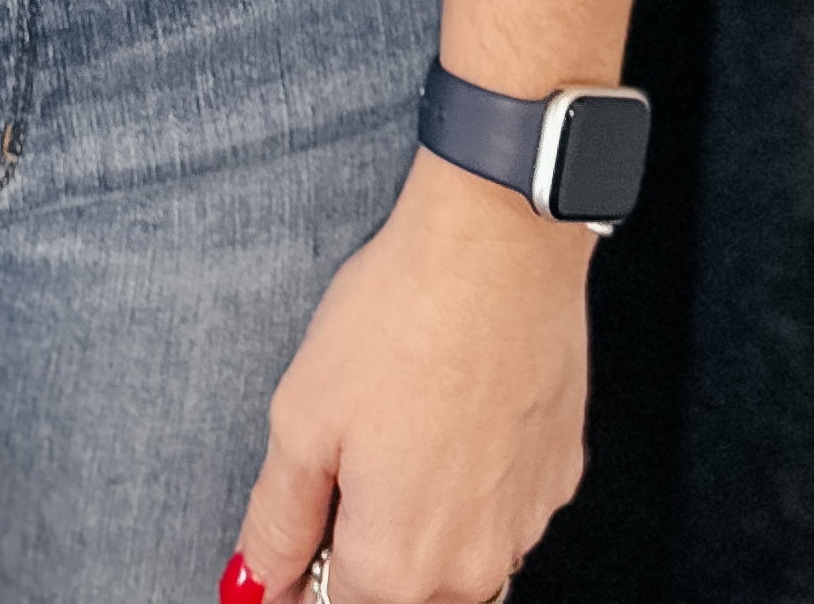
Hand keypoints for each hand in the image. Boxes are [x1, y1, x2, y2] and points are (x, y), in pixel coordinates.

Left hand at [226, 155, 588, 603]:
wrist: (498, 245)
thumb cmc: (401, 318)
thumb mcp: (302, 418)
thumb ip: (276, 521)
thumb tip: (254, 583)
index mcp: (397, 565)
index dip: (305, 577)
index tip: (303, 534)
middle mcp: (470, 566)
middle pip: (405, 594)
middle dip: (369, 554)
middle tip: (348, 464)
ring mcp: (524, 524)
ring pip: (460, 559)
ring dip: (424, 523)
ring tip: (403, 426)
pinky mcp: (559, 477)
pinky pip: (504, 511)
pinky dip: (474, 483)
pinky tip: (452, 413)